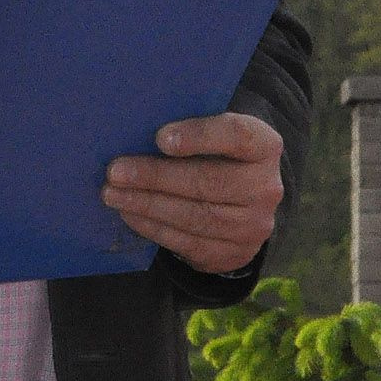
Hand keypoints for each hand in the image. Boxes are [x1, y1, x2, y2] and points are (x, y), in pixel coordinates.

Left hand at [102, 112, 283, 274]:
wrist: (243, 201)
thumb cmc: (217, 154)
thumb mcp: (215, 132)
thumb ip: (188, 127)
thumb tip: (135, 128)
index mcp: (265, 146)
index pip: (238, 136)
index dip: (200, 136)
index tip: (160, 137)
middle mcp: (265, 188)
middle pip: (209, 182)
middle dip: (156, 177)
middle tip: (116, 172)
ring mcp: (253, 226)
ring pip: (196, 217)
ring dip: (148, 205)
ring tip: (114, 194)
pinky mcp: (235, 253)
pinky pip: (189, 243)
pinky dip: (154, 228)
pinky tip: (130, 214)